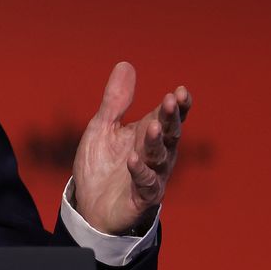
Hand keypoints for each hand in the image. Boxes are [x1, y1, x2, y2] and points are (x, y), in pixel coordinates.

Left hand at [72, 62, 191, 235]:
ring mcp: (151, 176)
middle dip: (171, 118)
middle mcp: (156, 154)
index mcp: (148, 134)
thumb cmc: (102, 164)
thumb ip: (115, 100)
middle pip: (169, 134)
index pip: (168, 117)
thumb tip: (125, 64)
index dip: (177, 106)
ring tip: (153, 126)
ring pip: (160, 157)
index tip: (181, 91)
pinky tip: (134, 159)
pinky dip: (140, 171)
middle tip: (171, 100)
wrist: (89, 205)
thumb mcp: (103, 127)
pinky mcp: (141, 197)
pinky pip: (146, 184)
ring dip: (157, 142)